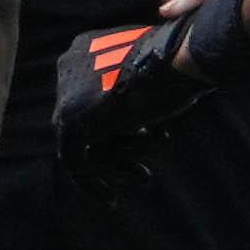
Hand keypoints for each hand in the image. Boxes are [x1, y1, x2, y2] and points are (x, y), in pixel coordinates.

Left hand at [50, 0, 249, 180]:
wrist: (180, 59)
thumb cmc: (182, 65)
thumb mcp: (157, 77)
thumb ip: (138, 94)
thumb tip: (136, 125)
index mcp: (89, 48)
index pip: (97, 97)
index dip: (121, 125)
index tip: (146, 138)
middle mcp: (71, 65)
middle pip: (90, 121)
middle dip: (118, 150)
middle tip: (142, 176)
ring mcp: (67, 91)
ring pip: (85, 142)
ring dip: (117, 163)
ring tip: (142, 178)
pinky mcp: (71, 118)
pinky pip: (74, 159)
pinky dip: (90, 182)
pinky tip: (110, 201)